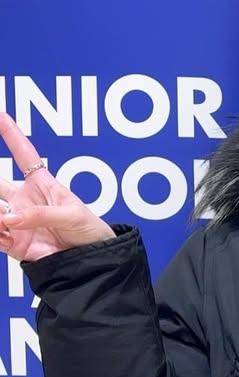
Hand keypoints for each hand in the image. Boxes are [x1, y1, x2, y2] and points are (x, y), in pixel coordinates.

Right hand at [0, 112, 114, 262]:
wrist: (91, 261)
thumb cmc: (89, 229)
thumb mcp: (72, 215)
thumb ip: (41, 214)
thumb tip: (10, 218)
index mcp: (42, 184)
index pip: (24, 154)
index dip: (12, 135)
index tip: (1, 115)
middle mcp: (24, 200)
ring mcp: (16, 221)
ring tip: (5, 220)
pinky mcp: (13, 243)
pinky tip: (4, 235)